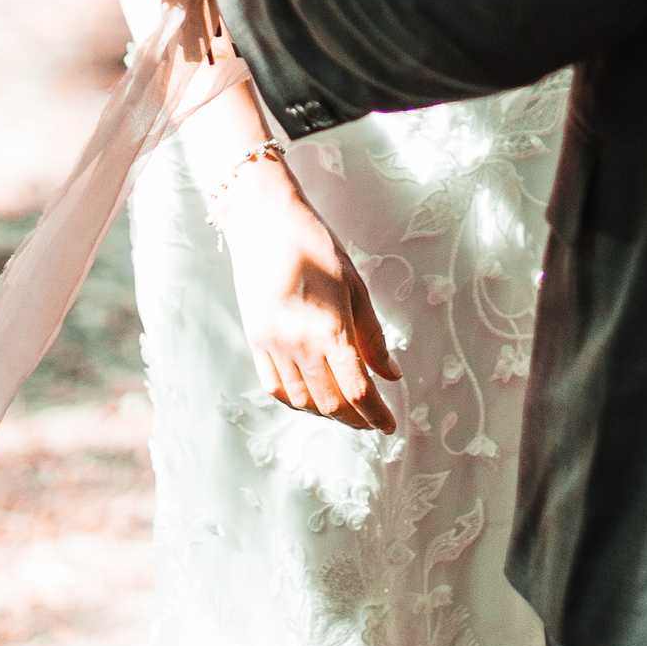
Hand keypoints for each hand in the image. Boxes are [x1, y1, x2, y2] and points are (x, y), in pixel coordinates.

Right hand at [219, 159, 400, 433]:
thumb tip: (391, 375)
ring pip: (303, 401)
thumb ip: (372, 335)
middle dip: (356, 419)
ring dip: (328, 414)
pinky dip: (298, 402)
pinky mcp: (255, 341)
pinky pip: (277, 388)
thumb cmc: (316, 245)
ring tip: (348, 411)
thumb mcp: (354, 285)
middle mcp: (298, 344)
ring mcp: (272, 345)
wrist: (262, 220)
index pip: (357, 390)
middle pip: (331, 403)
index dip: (376, 414)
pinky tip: (314, 400)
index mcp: (329, 327)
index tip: (390, 426)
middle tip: (373, 420)